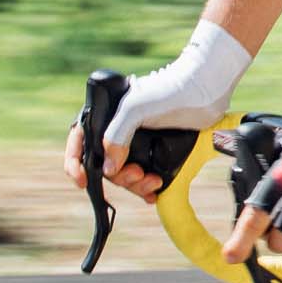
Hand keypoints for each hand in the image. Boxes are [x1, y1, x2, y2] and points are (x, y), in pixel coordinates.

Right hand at [61, 20, 250, 201]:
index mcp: (107, 114)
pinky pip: (143, 176)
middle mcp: (119, 128)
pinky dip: (146, 187)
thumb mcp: (135, 109)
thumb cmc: (169, 89)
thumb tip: (108, 168)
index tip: (82, 180)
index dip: (75, 162)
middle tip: (138, 174)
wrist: (206, 88)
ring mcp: (138, 140)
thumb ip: (116, 135)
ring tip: (153, 182)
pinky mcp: (156, 150)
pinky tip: (153, 193)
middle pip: (105, 163)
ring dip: (135, 184)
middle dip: (119, 176)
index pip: (80, 139)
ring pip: (124, 172)